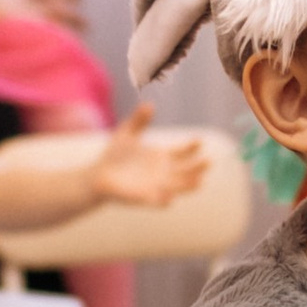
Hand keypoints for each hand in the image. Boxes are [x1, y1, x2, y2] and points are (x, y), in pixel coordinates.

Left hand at [91, 112, 210, 208]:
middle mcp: (163, 173)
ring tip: (200, 181)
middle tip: (209, 161)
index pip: (182, 152)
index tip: (200, 140)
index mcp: (161, 157)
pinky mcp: (144, 198)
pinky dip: (165, 199)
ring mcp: (155, 186)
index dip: (192, 147)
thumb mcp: (127, 133)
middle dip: (198, 167)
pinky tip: (170, 196)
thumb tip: (149, 105)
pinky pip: (158, 201)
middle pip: (186, 171)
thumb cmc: (114, 156)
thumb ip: (138, 120)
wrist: (97, 176)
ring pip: (178, 187)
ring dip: (189, 185)